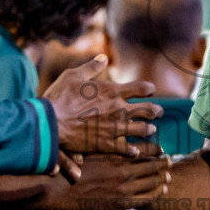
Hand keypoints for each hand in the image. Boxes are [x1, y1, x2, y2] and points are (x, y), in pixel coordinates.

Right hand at [43, 55, 161, 157]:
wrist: (50, 123)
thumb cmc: (60, 97)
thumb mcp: (74, 76)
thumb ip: (92, 68)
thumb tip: (103, 58)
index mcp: (112, 91)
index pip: (141, 88)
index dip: (148, 89)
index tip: (151, 90)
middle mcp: (118, 109)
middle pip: (147, 110)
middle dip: (156, 111)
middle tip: (159, 112)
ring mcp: (114, 128)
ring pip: (141, 130)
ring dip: (148, 130)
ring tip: (151, 130)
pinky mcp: (106, 144)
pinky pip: (125, 149)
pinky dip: (132, 150)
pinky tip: (135, 151)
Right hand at [53, 151, 170, 209]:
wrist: (60, 189)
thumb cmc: (73, 167)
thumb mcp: (91, 150)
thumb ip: (107, 145)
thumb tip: (118, 137)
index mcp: (117, 155)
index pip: (146, 148)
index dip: (156, 148)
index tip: (160, 148)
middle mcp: (124, 170)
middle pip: (154, 164)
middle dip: (164, 162)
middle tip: (170, 160)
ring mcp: (124, 188)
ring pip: (153, 181)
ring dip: (163, 177)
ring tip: (168, 175)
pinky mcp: (122, 203)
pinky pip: (146, 198)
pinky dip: (157, 192)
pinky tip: (162, 189)